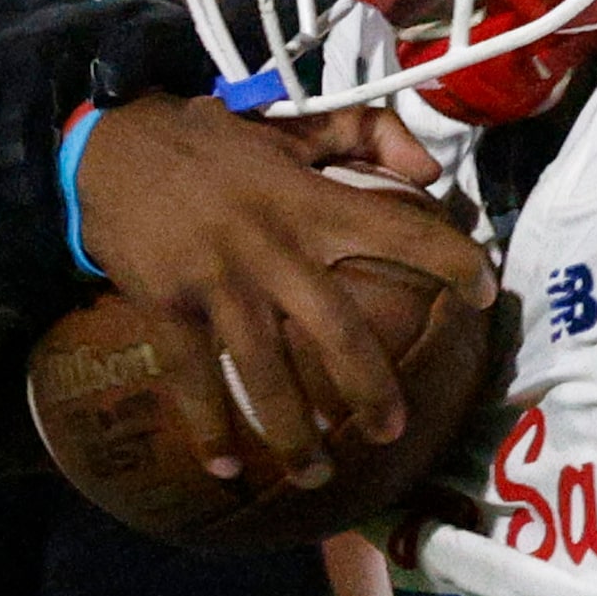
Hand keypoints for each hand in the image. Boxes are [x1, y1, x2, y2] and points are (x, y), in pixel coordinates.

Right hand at [75, 94, 496, 477]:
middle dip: (369, 388)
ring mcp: (217, 282)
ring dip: (292, 431)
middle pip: (335, 330)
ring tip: (317, 472)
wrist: (111, 146)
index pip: (394, 229)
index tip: (485, 293)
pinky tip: (225, 466)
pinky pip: (191, 378)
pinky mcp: (167, 306)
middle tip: (393, 429)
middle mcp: (270, 247)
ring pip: (263, 371)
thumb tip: (431, 169)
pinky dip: (207, 426)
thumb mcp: (293, 122)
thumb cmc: (213, 140)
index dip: (447, 260)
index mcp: (309, 201)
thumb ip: (368, 132)